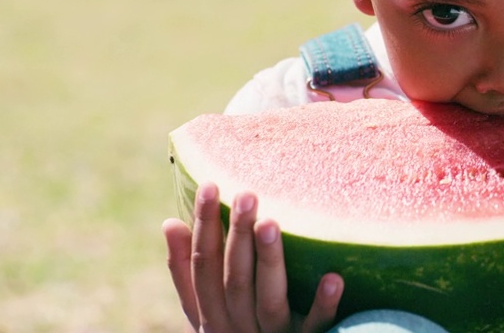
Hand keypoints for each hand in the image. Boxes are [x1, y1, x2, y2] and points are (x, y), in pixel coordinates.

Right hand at [164, 182, 343, 331]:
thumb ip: (187, 274)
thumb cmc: (235, 332)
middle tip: (246, 194)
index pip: (203, 267)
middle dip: (237, 236)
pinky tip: (333, 278)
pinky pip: (313, 326)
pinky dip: (321, 304)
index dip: (204, 227)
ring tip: (271, 223)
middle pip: (234, 281)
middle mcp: (237, 328)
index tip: (210, 185)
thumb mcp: (206, 311)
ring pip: (268, 299)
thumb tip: (170, 222)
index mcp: (211, 316)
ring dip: (269, 261)